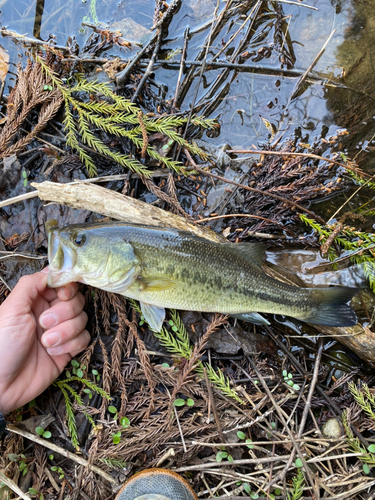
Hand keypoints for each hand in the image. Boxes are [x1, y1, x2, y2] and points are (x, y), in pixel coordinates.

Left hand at [0, 269, 89, 413]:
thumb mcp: (11, 309)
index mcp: (35, 300)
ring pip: (82, 318)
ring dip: (65, 331)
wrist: (0, 385)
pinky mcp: (68, 349)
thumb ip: (32, 284)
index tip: (62, 294)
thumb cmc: (1, 346)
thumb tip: (53, 269)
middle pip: (76, 299)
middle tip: (43, 324)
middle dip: (64, 312)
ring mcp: (60, 331)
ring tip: (45, 342)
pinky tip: (52, 352)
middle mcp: (50, 312)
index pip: (62, 282)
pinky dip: (71, 344)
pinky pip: (84, 338)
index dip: (67, 286)